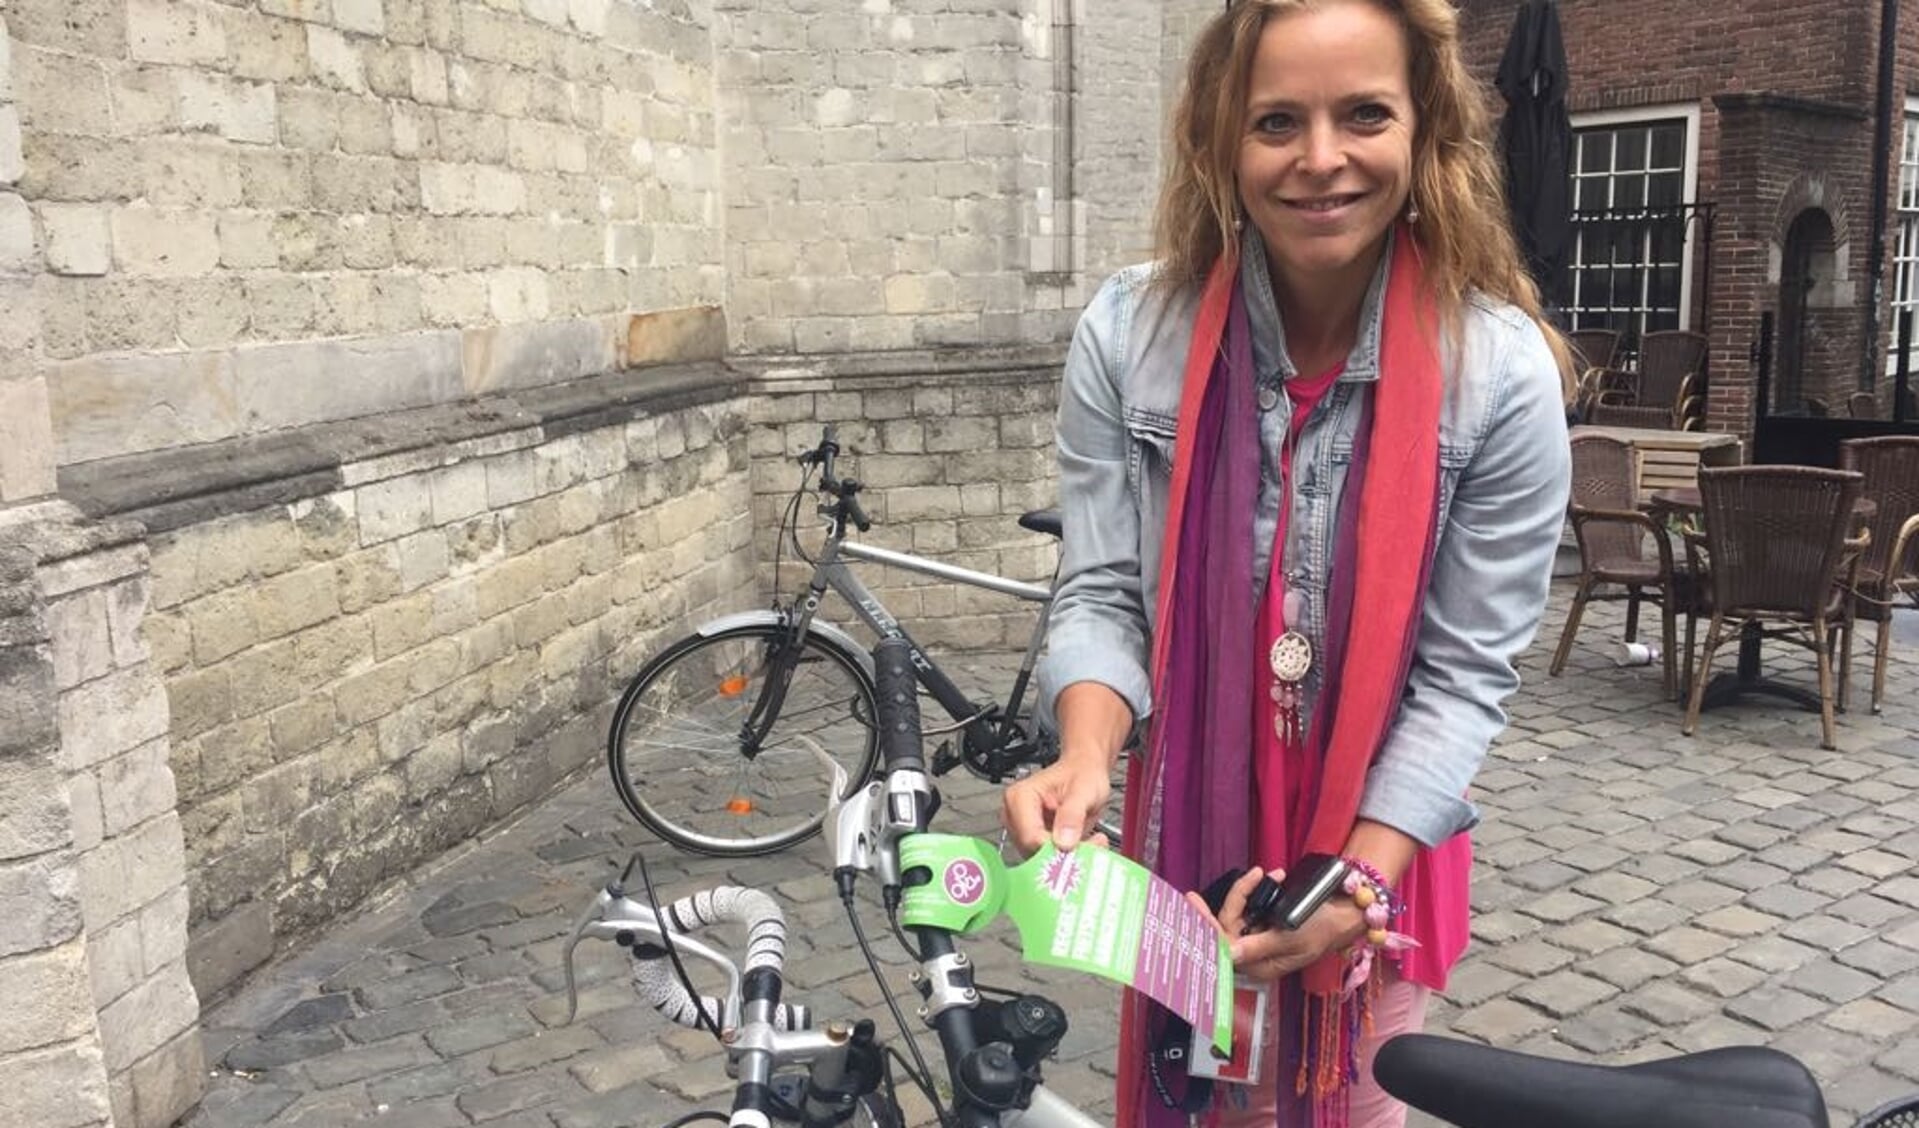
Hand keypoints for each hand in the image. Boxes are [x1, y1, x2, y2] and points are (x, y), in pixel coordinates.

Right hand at [1000, 754, 1110, 855]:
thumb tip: (1063, 842)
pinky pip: (1047, 859)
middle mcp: (1015, 815)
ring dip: (1068, 856)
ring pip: (1041, 859)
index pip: (1030, 837)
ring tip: (1090, 840)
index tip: (1079, 846)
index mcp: (1020, 797)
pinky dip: (1068, 856)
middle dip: (1064, 853)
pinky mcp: (1032, 842)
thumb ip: (1072, 815)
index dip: (1055, 847)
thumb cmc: (1082, 774)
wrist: (1086, 773)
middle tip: (1091, 843)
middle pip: (1034, 851)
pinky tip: (1083, 843)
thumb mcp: (1083, 790)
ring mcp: (1022, 830)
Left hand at [1183, 867, 1366, 982]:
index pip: (1223, 947)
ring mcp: (1260, 936)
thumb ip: (1257, 946)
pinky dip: (1258, 889)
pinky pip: (1251, 905)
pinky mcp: (1266, 921)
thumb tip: (1226, 954)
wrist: (1346, 914)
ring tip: (1268, 873)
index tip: (1193, 904)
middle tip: (1216, 884)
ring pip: (1238, 912)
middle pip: (1227, 926)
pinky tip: (1275, 876)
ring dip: (1248, 890)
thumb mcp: (1290, 938)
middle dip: (1233, 899)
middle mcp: (1255, 953)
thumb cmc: (1322, 930)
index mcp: (1259, 966)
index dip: (1206, 927)